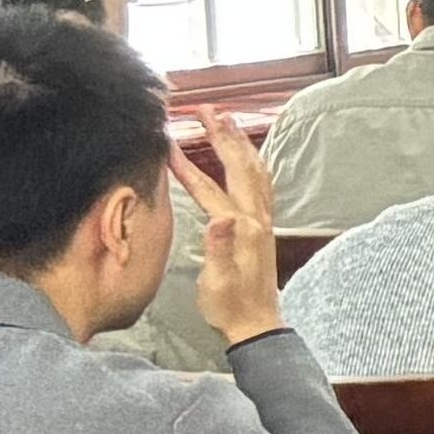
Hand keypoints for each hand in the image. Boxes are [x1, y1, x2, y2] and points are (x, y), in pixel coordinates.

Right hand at [175, 117, 284, 348]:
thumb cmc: (230, 305)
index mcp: (240, 229)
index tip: (169, 142)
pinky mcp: (264, 227)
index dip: (188, 166)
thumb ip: (218, 250)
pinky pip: (262, 184)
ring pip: (255, 172)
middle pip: (239, 168)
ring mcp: (264, 221)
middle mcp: (256, 219)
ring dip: (241, 143)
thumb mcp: (218, 281)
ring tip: (227, 120)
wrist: (257, 323)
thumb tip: (218, 220)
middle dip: (224, 136)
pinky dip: (253, 163)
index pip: (210, 189)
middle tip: (209, 110)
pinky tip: (247, 156)